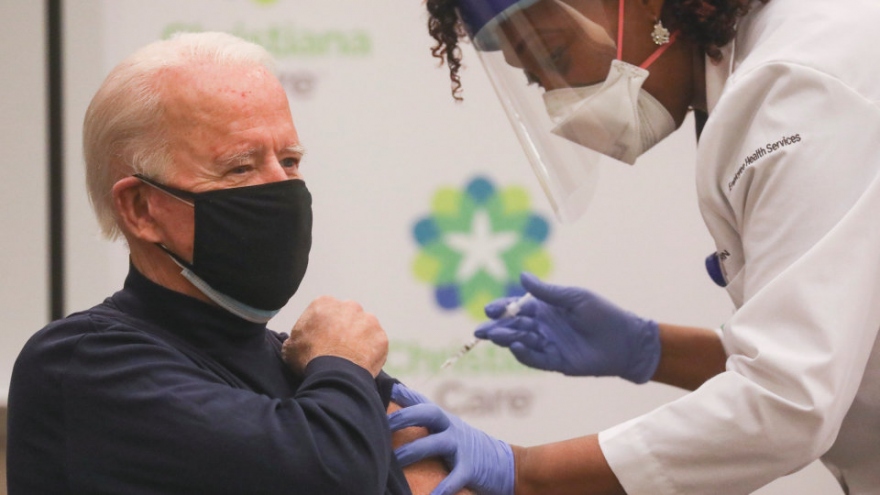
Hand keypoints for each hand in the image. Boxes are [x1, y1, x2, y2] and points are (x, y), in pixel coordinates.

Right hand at [282, 296, 387, 376]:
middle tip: (338, 348)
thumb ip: (296, 337)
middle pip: (347, 315)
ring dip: (360, 338)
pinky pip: (376, 343)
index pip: (325, 311)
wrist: (333, 376)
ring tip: (351, 358)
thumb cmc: (309, 359)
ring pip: (364, 327)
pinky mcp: (381, 337)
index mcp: (325, 303)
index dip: (323, 326)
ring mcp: (368, 320)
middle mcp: (349, 306)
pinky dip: (371, 352)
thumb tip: (297, 340)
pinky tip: (361, 363)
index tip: (321, 340)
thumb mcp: (290, 346)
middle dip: (344, 328)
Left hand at [387, 384, 513, 494]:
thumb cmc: (468, 449)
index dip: (403, 392)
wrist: (508, 465)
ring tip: (392, 463)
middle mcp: (452, 428)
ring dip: (412, 452)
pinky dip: (441, 488)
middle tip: (381, 424)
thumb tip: (392, 420)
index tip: (383, 385)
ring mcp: (462, 447)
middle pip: (429, 413)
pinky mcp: (471, 469)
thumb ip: (427, 426)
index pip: (422, 400)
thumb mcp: (449, 432)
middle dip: (405, 416)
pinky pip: (455, 478)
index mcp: (444, 420)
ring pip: (436, 444)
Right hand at [475, 273, 659, 382]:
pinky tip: (516, 346)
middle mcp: (543, 327)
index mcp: (545, 309)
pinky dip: (523, 353)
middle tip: (480, 330)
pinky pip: (534, 358)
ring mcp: (548, 345)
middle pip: (513, 327)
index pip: (517, 308)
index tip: (489, 309)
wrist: (625, 340)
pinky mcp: (555, 362)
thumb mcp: (574, 298)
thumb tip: (522, 276)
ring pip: (520, 342)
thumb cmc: (602, 314)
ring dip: (506, 339)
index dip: (502, 308)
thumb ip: (547, 292)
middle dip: (496, 328)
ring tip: (495, 336)